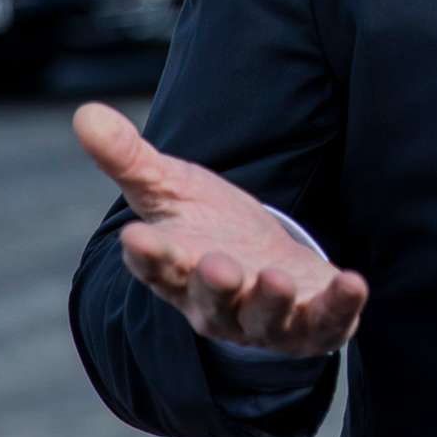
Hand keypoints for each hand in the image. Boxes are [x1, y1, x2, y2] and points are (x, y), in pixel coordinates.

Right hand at [72, 102, 367, 356]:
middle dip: (214, 285)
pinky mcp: (311, 324)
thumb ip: (130, 159)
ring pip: (263, 319)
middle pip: (211, 301)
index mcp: (178, 270)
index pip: (157, 264)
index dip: (149, 254)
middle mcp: (218, 303)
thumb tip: (84, 112)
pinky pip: (324, 323)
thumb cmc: (210, 230)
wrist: (265, 270)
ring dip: (269, 302)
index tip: (136, 238)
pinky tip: (353, 282)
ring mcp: (265, 319)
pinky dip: (339, 308)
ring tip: (273, 278)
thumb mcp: (171, 188)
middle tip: (215, 265)